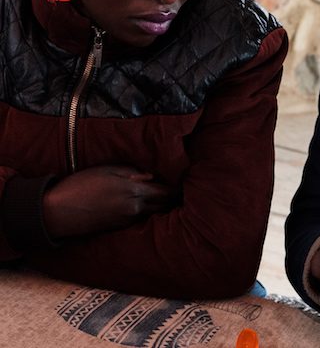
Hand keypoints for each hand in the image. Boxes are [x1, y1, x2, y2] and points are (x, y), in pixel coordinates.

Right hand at [43, 166, 177, 238]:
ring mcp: (126, 220)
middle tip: (181, 191)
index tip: (186, 183)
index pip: (166, 192)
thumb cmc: (80, 184)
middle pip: (163, 205)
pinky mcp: (118, 227)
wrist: (57, 212)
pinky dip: (146, 212)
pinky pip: (139, 218)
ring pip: (152, 213)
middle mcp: (134, 208)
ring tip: (167, 199)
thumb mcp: (107, 170)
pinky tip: (146, 206)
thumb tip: (152, 176)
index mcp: (134, 191)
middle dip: (172, 199)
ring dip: (160, 207)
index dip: (177, 188)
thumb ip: (132, 172)